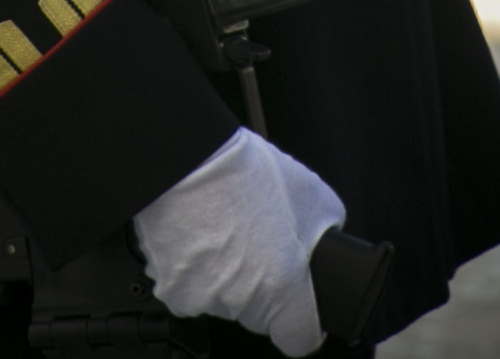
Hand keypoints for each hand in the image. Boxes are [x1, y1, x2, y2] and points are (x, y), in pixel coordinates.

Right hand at [133, 126, 344, 355]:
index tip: (298, 305)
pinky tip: (200, 233)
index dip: (301, 319)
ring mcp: (206, 300)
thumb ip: (325, 228)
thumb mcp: (312, 194)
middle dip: (260, 284)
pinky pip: (191, 286)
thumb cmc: (246, 174)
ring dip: (226, 273)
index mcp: (284, 289)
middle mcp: (245, 303)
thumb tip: (326, 239)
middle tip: (256, 241)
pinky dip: (195, 267)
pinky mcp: (173, 290)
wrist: (189, 160)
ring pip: (224, 298)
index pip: (300, 337)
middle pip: (260, 313)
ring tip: (225, 228)